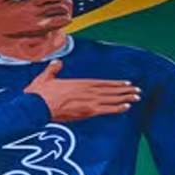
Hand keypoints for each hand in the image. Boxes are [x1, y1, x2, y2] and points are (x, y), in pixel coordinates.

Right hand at [24, 59, 139, 122]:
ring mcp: (88, 101)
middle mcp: (87, 91)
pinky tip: (126, 107)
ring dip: (125, 98)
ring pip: (111, 99)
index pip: (102, 83)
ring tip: (137, 97)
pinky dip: (117, 108)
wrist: (37, 106)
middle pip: (110, 90)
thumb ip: (54, 69)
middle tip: (138, 90)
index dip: (114, 84)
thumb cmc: (40, 94)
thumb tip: (57, 63)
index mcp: (79, 83)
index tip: (125, 84)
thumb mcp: (46, 77)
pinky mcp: (86, 111)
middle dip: (125, 91)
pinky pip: (105, 109)